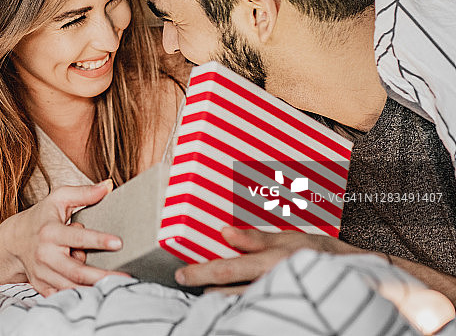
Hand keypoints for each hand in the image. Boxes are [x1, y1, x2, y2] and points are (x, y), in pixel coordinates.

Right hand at [1, 180, 123, 295]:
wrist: (15, 240)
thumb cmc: (42, 217)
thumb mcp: (59, 198)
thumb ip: (84, 193)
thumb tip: (108, 186)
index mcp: (50, 232)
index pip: (77, 237)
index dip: (98, 240)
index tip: (118, 243)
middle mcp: (45, 255)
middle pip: (76, 271)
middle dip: (100, 276)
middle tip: (124, 277)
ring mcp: (43, 273)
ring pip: (71, 286)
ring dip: (93, 288)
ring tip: (116, 287)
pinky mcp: (43, 286)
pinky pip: (63, 296)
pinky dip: (80, 297)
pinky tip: (97, 295)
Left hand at [174, 227, 362, 293]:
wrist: (361, 276)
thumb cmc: (322, 253)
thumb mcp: (288, 238)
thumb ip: (254, 238)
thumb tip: (223, 232)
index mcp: (272, 263)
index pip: (229, 269)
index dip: (202, 272)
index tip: (181, 274)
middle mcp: (275, 284)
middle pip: (230, 294)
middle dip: (206, 293)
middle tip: (186, 287)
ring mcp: (282, 300)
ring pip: (242, 305)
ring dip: (222, 303)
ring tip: (204, 300)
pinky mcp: (287, 310)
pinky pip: (258, 310)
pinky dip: (242, 310)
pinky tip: (233, 310)